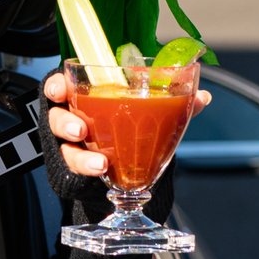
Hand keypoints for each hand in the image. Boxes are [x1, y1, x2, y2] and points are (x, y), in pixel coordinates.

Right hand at [40, 66, 214, 182]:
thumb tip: (202, 97)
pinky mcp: (78, 168)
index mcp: (86, 94)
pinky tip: (105, 173)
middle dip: (65, 123)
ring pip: (65, 148)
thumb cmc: (136, 123)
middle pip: (57, 117)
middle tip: (80, 131)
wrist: (132, 160)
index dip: (56, 86)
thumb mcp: (153, 109)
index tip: (61, 90)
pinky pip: (75, 170)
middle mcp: (74, 117)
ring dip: (80, 156)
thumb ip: (174, 102)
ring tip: (100, 164)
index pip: (60, 84)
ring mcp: (73, 145)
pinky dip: (89, 171)